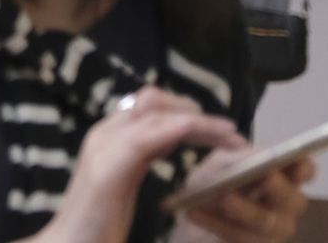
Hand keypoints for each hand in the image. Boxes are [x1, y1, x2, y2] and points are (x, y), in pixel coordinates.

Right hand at [31, 88, 246, 242]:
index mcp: (109, 137)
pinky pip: (142, 140)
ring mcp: (103, 149)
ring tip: (229, 134)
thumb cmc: (96, 224)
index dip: (187, 111)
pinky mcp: (106, 171)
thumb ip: (139, 158)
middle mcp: (104, 134)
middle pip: (153, 102)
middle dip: (195, 111)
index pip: (150, 108)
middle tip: (231, 132)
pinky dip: (171, 130)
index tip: (220, 129)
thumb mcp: (124, 182)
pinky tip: (194, 131)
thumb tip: (165, 142)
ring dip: (196, 121)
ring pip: (153, 116)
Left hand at [172, 150, 313, 242]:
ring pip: (266, 222)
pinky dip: (216, 223)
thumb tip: (256, 155)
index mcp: (282, 177)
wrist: (192, 211)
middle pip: (292, 199)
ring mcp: (272, 231)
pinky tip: (194, 212)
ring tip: (224, 198)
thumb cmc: (214, 180)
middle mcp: (285, 205)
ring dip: (245, 209)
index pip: (304, 171)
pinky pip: (241, 238)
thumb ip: (237, 158)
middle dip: (278, 188)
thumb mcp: (219, 163)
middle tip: (265, 176)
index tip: (294, 161)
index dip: (303, 167)